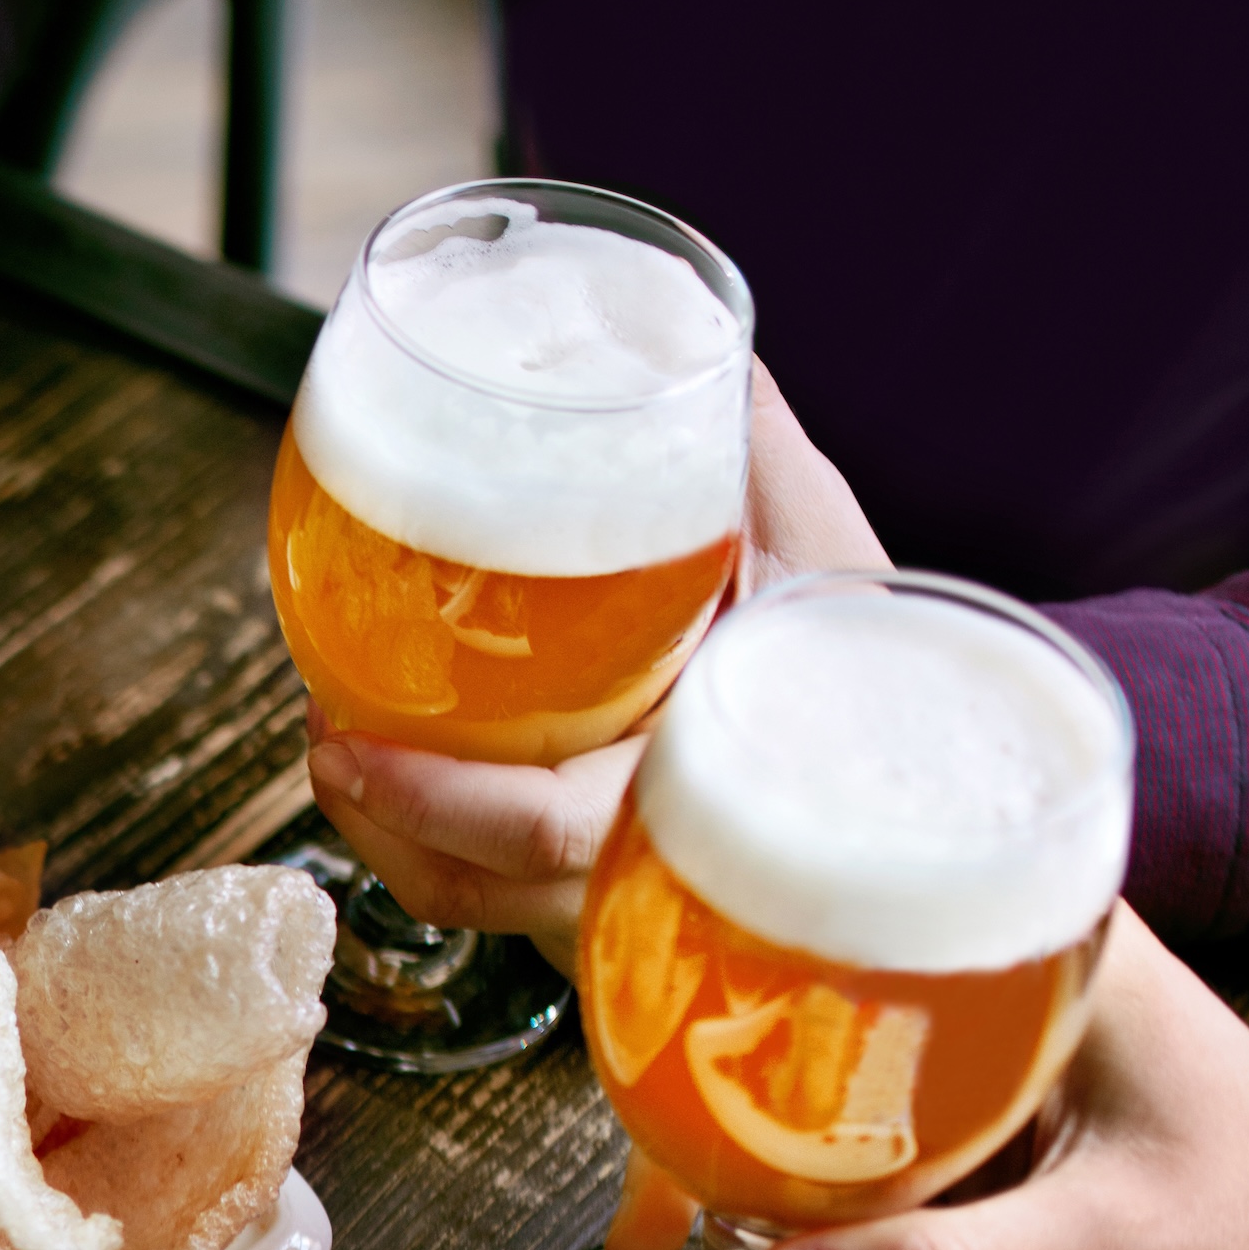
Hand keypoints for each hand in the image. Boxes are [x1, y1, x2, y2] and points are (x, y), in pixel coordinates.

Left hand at [305, 364, 892, 965]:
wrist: (925, 761)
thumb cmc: (876, 653)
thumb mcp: (824, 550)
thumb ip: (756, 459)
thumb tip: (700, 352)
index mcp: (700, 791)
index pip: (545, 832)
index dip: (436, 804)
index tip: (350, 748)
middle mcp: (654, 866)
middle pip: (474, 886)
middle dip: (376, 818)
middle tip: (324, 733)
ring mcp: (623, 895)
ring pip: (469, 897)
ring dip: (386, 828)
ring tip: (339, 741)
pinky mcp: (596, 893)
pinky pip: (490, 890)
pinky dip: (426, 836)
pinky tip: (390, 764)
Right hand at [732, 918, 1248, 1249]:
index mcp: (1046, 964)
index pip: (838, 981)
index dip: (722, 1070)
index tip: (657, 1160)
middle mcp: (1020, 1002)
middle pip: (823, 1074)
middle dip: (754, 1200)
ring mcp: (1020, 1084)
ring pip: (858, 1158)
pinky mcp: (1026, 1158)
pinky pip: (904, 1210)